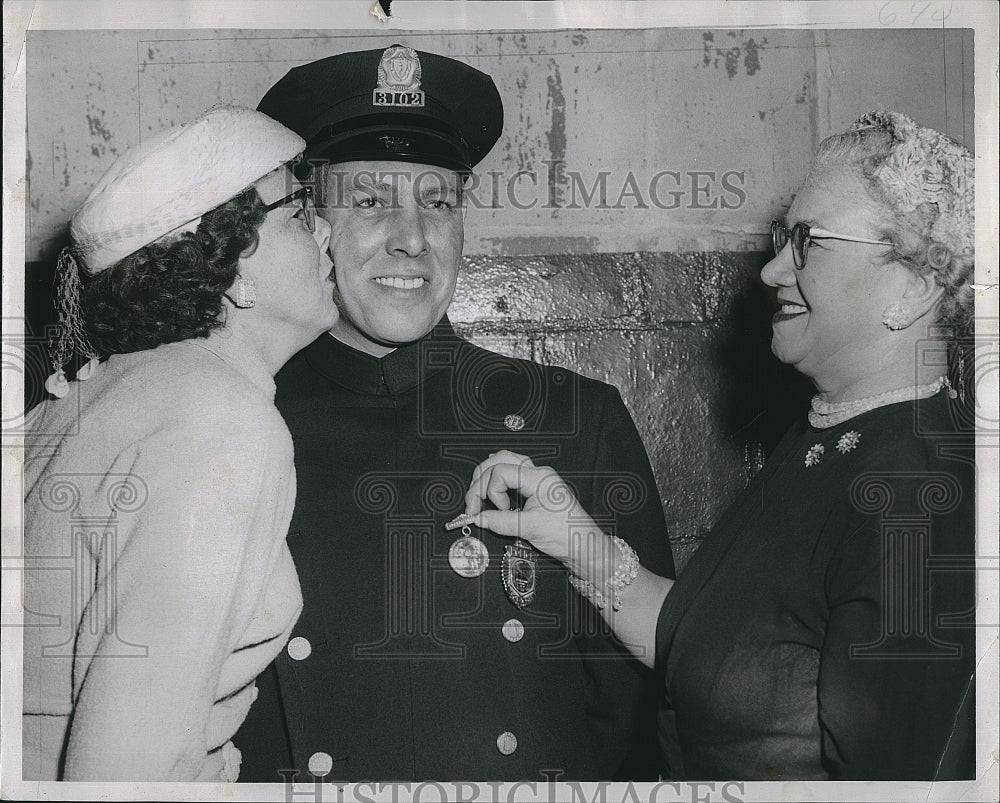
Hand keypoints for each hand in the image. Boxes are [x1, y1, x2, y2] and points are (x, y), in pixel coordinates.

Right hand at [453, 450, 600, 570]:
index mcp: (539, 478)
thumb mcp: (530, 529)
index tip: (492, 511)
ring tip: (479, 497)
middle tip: (473, 504)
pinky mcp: (534, 488)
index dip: (490, 491)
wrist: (584, 545)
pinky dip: (496, 480)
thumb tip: (478, 518)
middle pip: (498, 461)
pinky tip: (491, 490)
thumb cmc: (567, 534)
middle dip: (481, 481)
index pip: (501, 472)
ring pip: (504, 463)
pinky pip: (511, 473)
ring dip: (487, 478)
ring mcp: (536, 479)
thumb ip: (500, 522)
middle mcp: (538, 473)